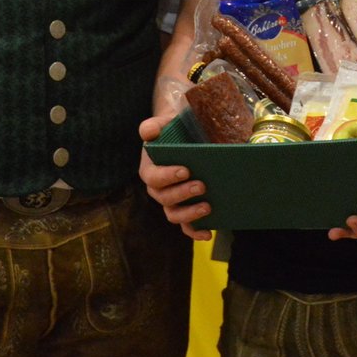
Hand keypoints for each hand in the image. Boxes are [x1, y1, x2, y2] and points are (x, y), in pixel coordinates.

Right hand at [138, 115, 211, 240]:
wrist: (184, 139)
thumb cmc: (172, 132)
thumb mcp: (163, 124)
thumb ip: (153, 126)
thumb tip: (149, 131)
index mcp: (150, 169)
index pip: (153, 177)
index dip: (167, 176)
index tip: (185, 170)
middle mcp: (158, 189)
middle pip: (165, 198)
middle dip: (182, 194)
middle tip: (202, 185)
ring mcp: (171, 202)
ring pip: (174, 215)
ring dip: (189, 214)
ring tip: (207, 206)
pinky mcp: (183, 210)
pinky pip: (186, 226)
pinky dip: (195, 232)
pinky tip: (208, 232)